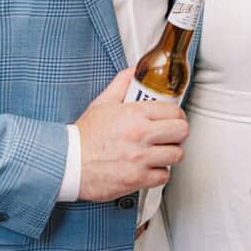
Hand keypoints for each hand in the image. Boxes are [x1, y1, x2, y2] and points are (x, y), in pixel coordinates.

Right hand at [75, 68, 189, 201]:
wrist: (68, 163)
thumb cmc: (85, 136)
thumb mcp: (102, 103)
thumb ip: (122, 84)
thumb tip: (134, 70)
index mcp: (134, 114)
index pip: (174, 110)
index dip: (176, 113)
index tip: (172, 117)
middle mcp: (140, 136)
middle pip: (181, 131)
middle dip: (178, 131)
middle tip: (170, 133)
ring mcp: (140, 159)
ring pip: (176, 154)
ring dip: (170, 153)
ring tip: (160, 150)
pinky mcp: (137, 179)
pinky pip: (164, 176)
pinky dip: (159, 172)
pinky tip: (150, 166)